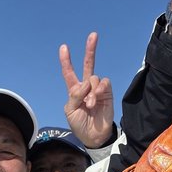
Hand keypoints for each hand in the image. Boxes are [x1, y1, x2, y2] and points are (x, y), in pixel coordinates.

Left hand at [60, 32, 113, 148]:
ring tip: (90, 104)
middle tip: (94, 35)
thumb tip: (86, 82)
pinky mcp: (107, 93)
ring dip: (91, 91)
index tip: (63, 47)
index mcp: (74, 90)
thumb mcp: (70, 111)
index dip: (66, 61)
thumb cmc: (79, 124)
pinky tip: (97, 97)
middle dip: (90, 50)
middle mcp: (86, 87)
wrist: (93, 136)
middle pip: (88, 65)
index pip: (69, 73)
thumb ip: (75, 95)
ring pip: (94, 78)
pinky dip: (99, 88)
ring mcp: (97, 89)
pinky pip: (104, 83)